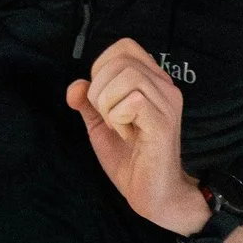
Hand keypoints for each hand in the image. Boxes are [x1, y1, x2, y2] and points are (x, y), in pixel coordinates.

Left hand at [68, 38, 207, 233]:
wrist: (154, 195)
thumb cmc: (131, 159)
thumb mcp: (101, 124)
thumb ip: (87, 102)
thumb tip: (75, 86)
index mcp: (151, 81)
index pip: (123, 46)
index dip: (101, 67)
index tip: (101, 99)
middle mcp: (164, 86)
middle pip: (120, 59)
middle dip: (99, 89)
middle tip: (108, 117)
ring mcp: (166, 103)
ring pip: (127, 75)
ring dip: (108, 103)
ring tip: (118, 126)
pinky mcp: (163, 122)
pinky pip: (133, 100)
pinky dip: (118, 117)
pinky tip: (128, 135)